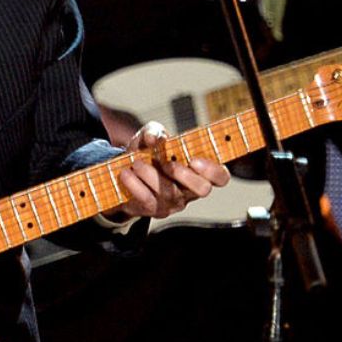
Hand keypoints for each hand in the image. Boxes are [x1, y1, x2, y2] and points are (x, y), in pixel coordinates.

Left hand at [109, 121, 229, 221]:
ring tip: (136, 162)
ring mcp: (173, 202)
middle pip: (203, 190)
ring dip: (151, 175)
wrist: (121, 173)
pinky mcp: (154, 210)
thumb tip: (155, 138)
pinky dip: (135, 184)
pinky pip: (148, 200)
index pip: (220, 177)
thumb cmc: (146, 153)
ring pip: (170, 193)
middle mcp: (190, 190)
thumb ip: (154, 131)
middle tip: (167, 164)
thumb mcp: (150, 136)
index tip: (194, 159)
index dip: (213, 170)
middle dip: (186, 175)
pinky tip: (126, 173)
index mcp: (198, 171)